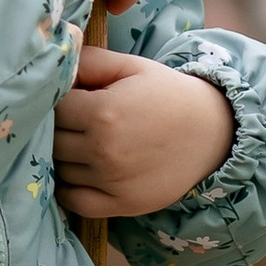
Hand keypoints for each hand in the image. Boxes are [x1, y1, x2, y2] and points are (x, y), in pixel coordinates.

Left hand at [53, 45, 232, 218]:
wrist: (214, 132)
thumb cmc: (168, 95)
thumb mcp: (132, 67)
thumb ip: (89, 61)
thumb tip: (55, 65)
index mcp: (102, 112)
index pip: (53, 108)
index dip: (57, 102)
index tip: (71, 101)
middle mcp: (103, 149)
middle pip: (52, 141)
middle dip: (57, 129)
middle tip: (75, 123)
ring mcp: (111, 180)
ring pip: (60, 169)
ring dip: (64, 158)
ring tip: (84, 145)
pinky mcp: (122, 204)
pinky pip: (74, 201)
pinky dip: (68, 190)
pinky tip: (80, 174)